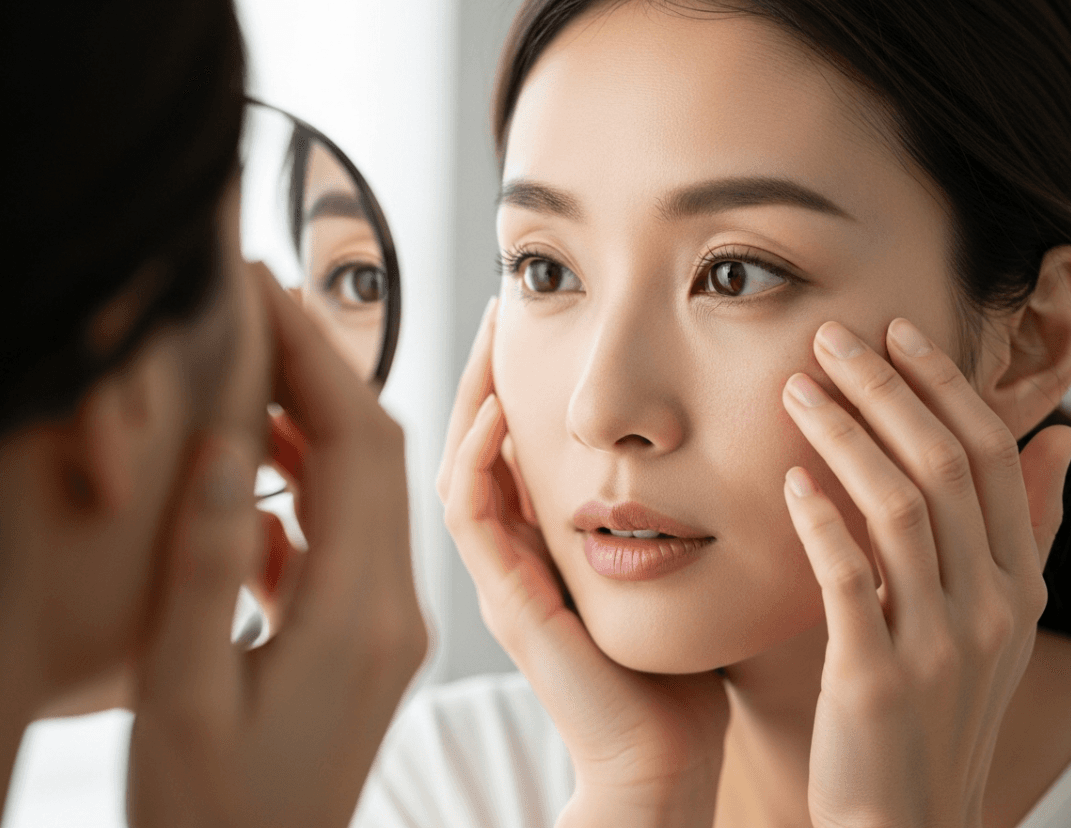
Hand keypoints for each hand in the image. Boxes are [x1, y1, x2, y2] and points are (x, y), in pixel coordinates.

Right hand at [126, 266, 426, 827]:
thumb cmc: (209, 815)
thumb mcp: (184, 696)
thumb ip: (205, 568)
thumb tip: (224, 443)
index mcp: (358, 618)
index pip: (353, 447)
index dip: (311, 357)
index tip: (264, 287)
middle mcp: (391, 611)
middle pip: (374, 453)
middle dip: (322, 367)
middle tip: (262, 301)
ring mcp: (383, 624)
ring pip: (361, 489)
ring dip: (310, 422)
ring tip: (247, 365)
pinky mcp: (362, 639)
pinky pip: (340, 537)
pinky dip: (299, 489)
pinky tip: (246, 469)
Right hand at [438, 298, 728, 827]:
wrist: (664, 759)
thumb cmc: (678, 668)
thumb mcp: (671, 567)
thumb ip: (664, 510)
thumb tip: (702, 442)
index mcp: (544, 544)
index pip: (510, 443)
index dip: (514, 376)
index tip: (534, 314)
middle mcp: (511, 554)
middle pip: (476, 442)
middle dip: (485, 369)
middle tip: (501, 300)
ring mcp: (501, 578)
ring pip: (460, 468)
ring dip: (472, 396)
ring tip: (491, 332)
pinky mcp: (508, 604)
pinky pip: (473, 520)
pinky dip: (479, 461)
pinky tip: (499, 413)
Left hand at [782, 319, 1070, 827]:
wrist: (908, 817)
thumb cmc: (943, 705)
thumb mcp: (1001, 620)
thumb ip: (1025, 529)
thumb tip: (1056, 439)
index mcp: (1017, 582)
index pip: (990, 455)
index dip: (942, 384)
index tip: (896, 329)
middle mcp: (990, 606)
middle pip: (944, 465)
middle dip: (887, 388)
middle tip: (831, 336)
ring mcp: (938, 644)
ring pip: (897, 508)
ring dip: (844, 436)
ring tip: (797, 389)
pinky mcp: (875, 678)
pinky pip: (849, 579)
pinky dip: (820, 522)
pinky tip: (789, 480)